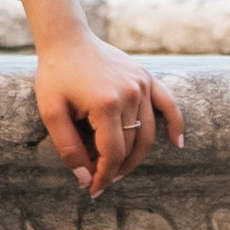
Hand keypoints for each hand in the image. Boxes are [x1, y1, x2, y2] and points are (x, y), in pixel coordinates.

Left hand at [31, 19, 184, 197]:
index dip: (103, 176)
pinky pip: (168, 104)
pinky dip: (176, 124)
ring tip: (118, 171)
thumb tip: (86, 179)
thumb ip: (68, 148)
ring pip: (147, 133)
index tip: (93, 190)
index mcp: (105, 104)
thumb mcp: (51, 113)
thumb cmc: (55, 76)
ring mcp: (141, 85)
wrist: (67, 39)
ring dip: (135, 157)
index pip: (112, 154)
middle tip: (100, 181)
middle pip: (130, 146)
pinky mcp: (146, 77)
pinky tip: (177, 144)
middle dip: (115, 169)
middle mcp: (129, 94)